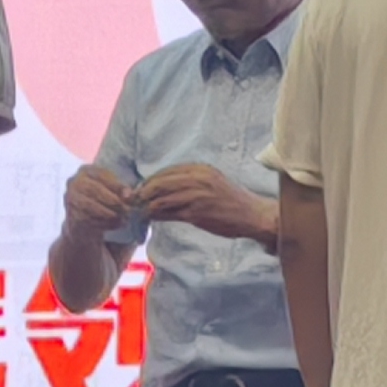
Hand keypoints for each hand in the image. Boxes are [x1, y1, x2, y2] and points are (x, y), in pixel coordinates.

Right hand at [62, 165, 135, 237]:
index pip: (101, 175)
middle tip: (128, 210)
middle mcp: (74, 183)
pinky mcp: (73, 216)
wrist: (83, 222)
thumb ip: (119, 188)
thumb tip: (129, 195)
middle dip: (115, 202)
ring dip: (112, 214)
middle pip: (96, 191)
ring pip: (93, 207)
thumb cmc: (101, 199)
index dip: (117, 186)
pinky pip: (91, 220)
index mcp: (85, 171)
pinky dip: (106, 224)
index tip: (129, 195)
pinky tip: (116, 224)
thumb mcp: (110, 188)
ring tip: (124, 218)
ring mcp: (71, 200)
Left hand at [131, 165, 274, 245]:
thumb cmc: (230, 201)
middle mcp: (197, 179)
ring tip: (141, 211)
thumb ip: (189, 182)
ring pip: (162, 198)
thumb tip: (162, 187)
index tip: (141, 189)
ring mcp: (196, 195)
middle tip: (135, 201)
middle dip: (144, 192)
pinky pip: (169, 213)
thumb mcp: (210, 182)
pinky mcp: (196, 213)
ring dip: (148, 205)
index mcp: (200, 169)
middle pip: (160, 182)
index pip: (166, 171)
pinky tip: (152, 218)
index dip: (151, 180)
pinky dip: (157, 215)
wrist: (252, 215)